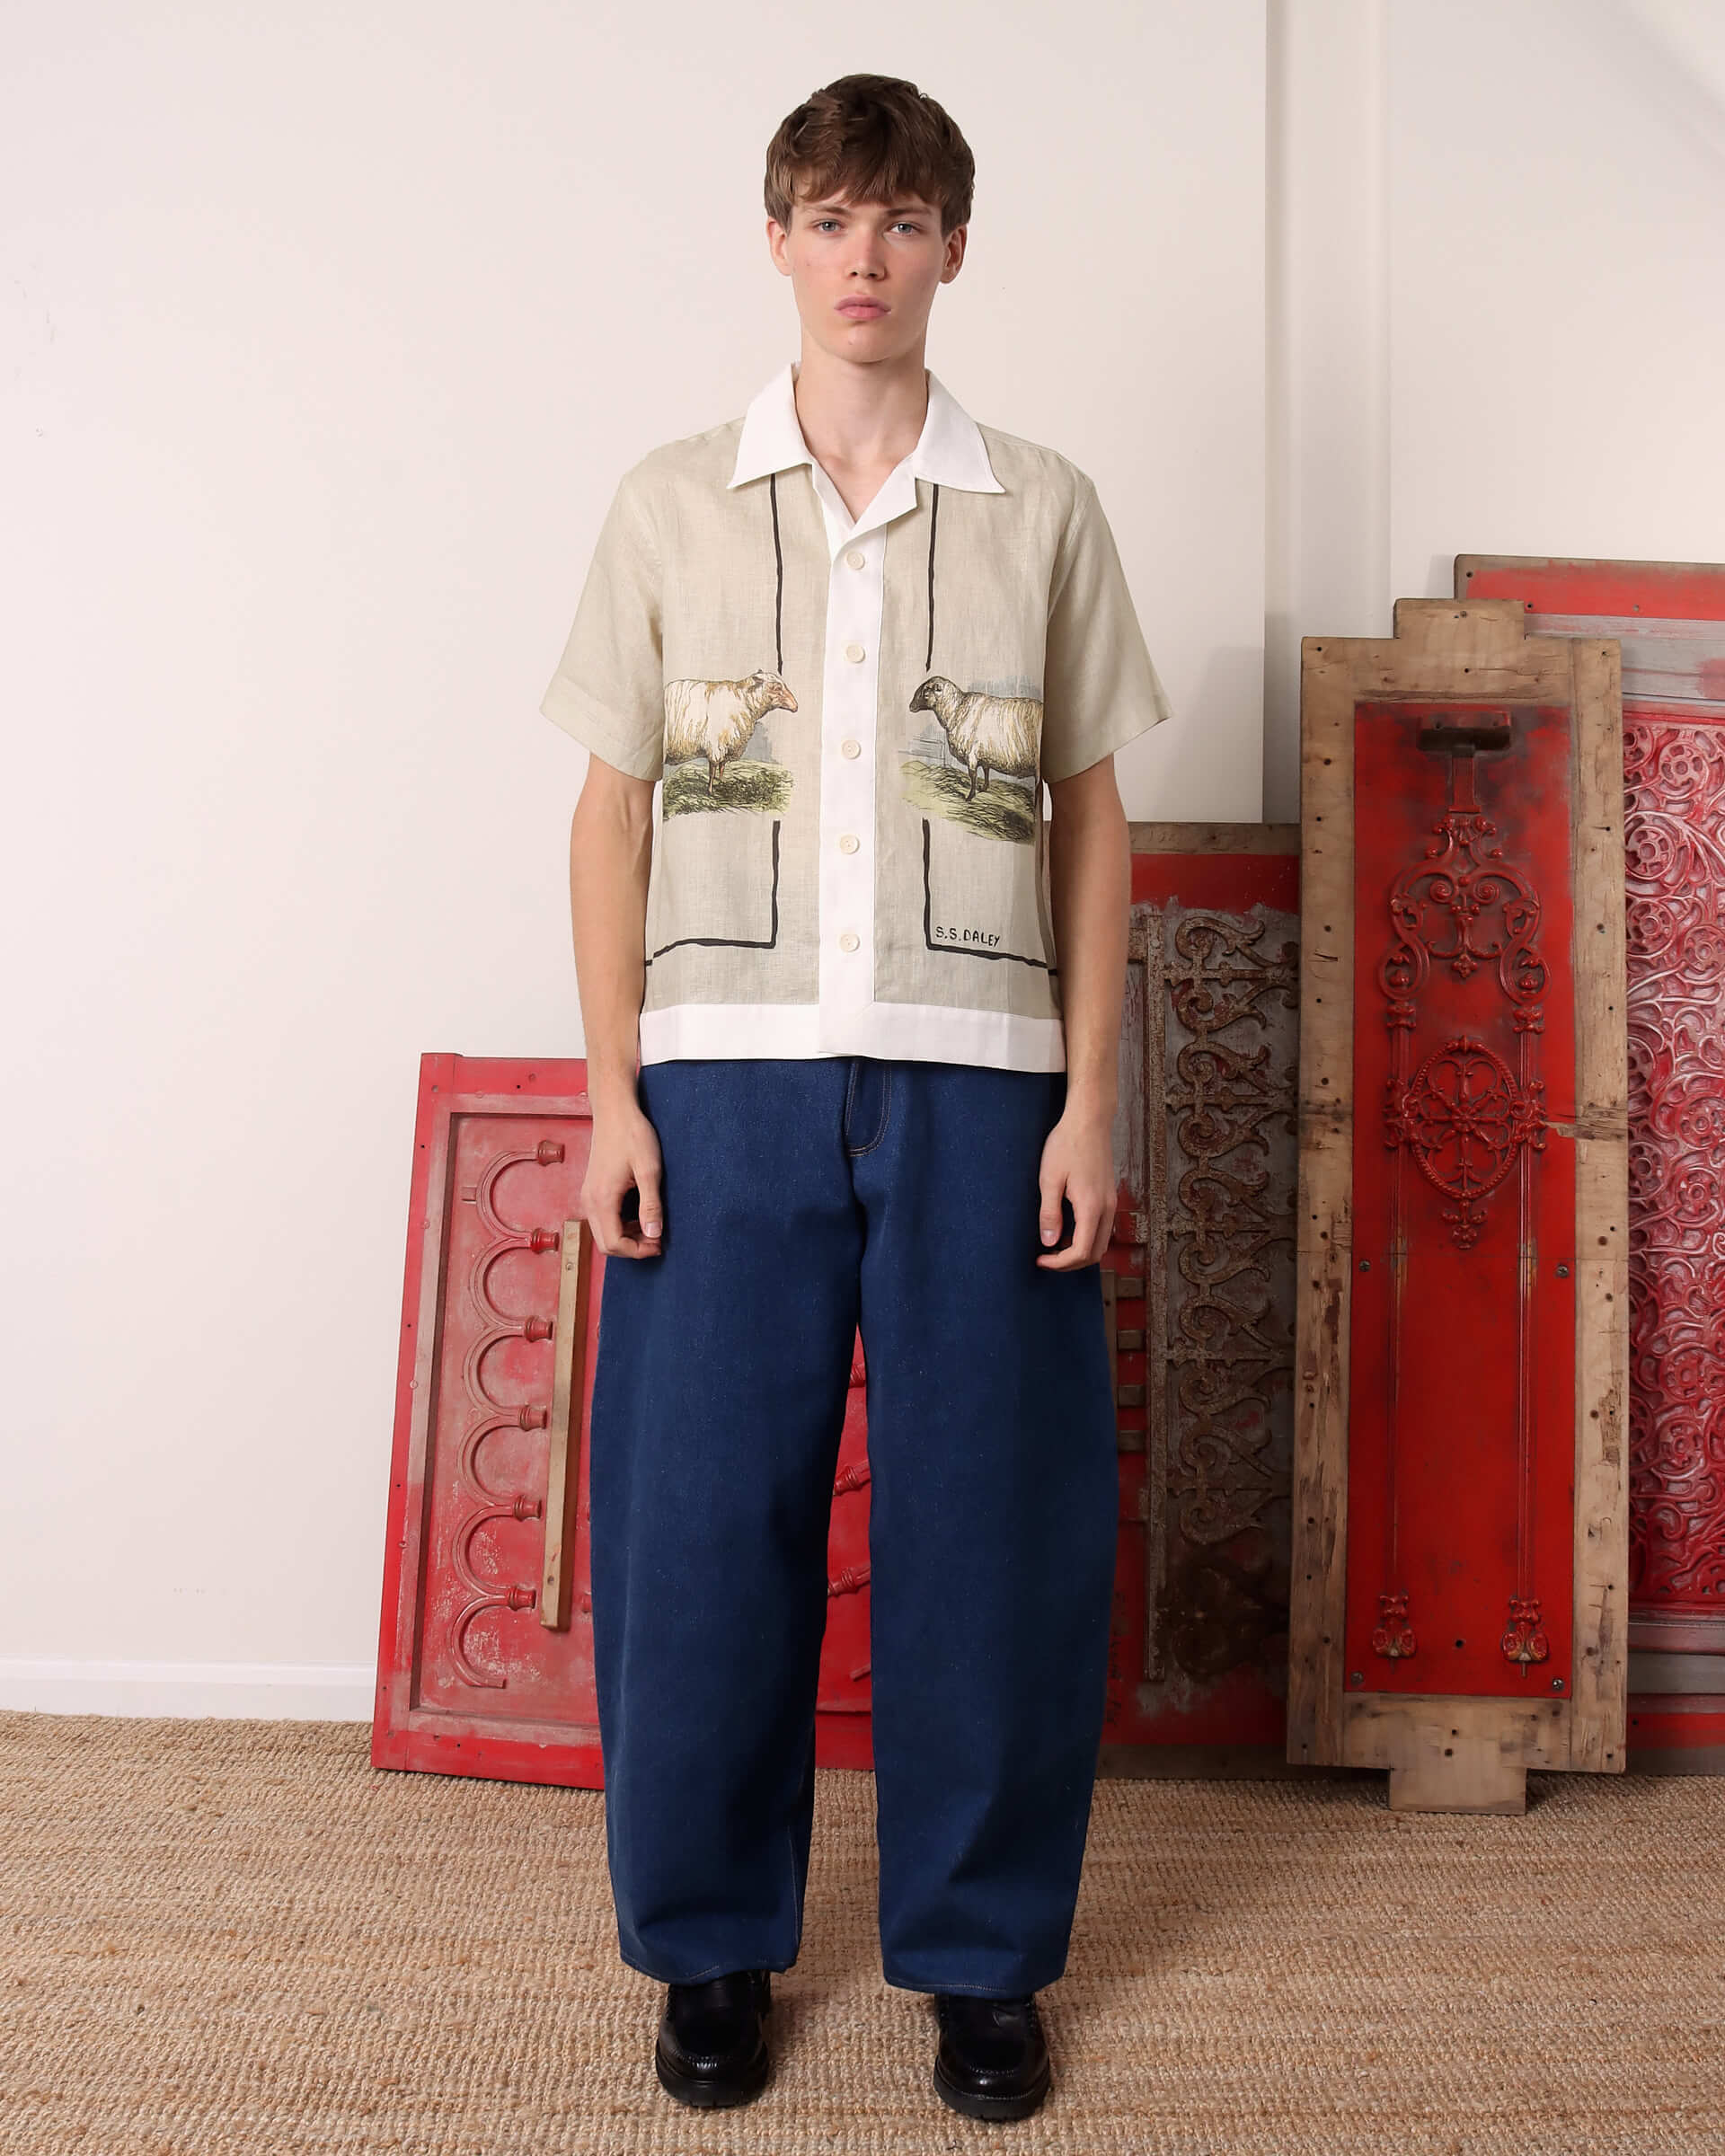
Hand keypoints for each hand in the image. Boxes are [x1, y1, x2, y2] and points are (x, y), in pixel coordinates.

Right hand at [583, 1096, 664, 1259]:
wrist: (614, 1111)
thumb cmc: (632, 1135)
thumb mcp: (649, 1170)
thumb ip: (651, 1205)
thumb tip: (654, 1235)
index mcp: (602, 1199)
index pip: (614, 1244)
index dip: (638, 1251)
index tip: (659, 1243)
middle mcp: (589, 1201)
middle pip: (605, 1244)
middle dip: (632, 1248)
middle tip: (657, 1240)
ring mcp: (588, 1195)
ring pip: (603, 1233)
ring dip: (626, 1238)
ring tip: (651, 1229)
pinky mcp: (592, 1190)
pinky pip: (603, 1220)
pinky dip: (620, 1226)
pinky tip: (639, 1217)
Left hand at [1035, 1098, 1116, 1268]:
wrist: (1089, 1120)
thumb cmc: (1067, 1145)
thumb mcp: (1049, 1179)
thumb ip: (1050, 1214)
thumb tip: (1049, 1243)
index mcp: (1092, 1207)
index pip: (1081, 1252)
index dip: (1060, 1263)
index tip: (1040, 1259)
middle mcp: (1107, 1208)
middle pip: (1095, 1253)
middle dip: (1070, 1263)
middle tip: (1046, 1258)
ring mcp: (1111, 1202)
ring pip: (1100, 1242)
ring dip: (1079, 1251)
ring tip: (1053, 1245)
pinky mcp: (1109, 1195)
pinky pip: (1101, 1227)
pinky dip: (1086, 1237)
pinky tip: (1066, 1229)